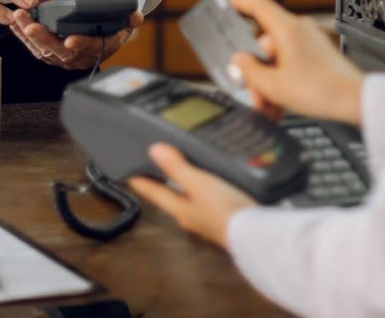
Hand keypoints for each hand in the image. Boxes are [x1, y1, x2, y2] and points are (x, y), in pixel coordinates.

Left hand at [10, 9, 143, 69]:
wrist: (103, 37)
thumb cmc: (112, 27)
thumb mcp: (125, 22)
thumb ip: (131, 19)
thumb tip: (135, 16)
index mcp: (100, 49)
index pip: (91, 48)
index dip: (82, 44)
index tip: (70, 39)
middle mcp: (80, 57)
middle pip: (60, 52)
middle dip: (44, 38)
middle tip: (31, 25)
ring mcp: (64, 58)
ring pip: (44, 51)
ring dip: (28, 35)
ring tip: (18, 18)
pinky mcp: (51, 55)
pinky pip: (35, 48)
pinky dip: (23, 36)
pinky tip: (14, 23)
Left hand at [128, 143, 253, 249]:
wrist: (256, 234)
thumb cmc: (226, 212)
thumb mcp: (198, 184)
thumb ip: (177, 167)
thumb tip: (154, 151)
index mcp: (180, 209)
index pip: (154, 191)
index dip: (140, 180)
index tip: (127, 172)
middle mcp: (191, 214)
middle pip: (170, 194)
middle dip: (161, 180)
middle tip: (151, 166)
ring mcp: (207, 216)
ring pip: (188, 195)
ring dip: (181, 181)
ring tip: (178, 166)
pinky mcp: (222, 214)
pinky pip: (205, 196)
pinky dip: (201, 185)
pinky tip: (209, 178)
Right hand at [228, 0, 364, 127]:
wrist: (354, 101)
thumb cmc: (321, 90)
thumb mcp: (274, 85)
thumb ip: (250, 71)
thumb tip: (239, 60)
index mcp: (287, 29)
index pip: (259, 6)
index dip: (240, 2)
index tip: (228, 2)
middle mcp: (299, 30)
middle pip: (265, 45)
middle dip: (257, 74)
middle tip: (255, 96)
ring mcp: (310, 42)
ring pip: (278, 59)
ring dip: (270, 83)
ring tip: (269, 108)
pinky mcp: (318, 55)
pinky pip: (292, 64)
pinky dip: (284, 82)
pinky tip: (281, 105)